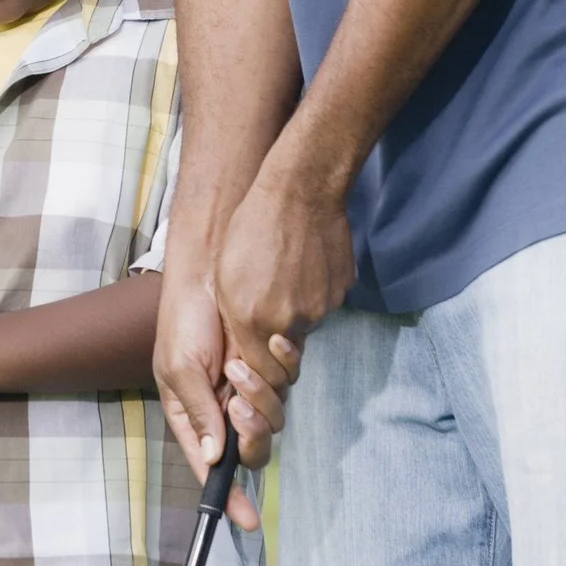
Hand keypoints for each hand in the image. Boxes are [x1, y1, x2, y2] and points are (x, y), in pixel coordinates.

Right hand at [153, 261, 265, 530]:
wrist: (210, 272)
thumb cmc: (183, 320)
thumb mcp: (179, 368)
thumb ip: (197, 414)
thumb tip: (213, 459)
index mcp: (195, 415)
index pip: (213, 466)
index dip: (229, 495)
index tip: (246, 521)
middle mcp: (226, 408)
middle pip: (253, 447)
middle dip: (251, 432)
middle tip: (238, 407)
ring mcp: (253, 387)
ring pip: (275, 416)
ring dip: (260, 393)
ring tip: (239, 362)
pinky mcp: (277, 363)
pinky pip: (290, 379)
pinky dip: (283, 363)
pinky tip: (271, 342)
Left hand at [212, 165, 350, 391]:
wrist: (298, 194)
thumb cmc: (250, 228)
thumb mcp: (224, 276)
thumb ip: (237, 318)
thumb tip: (251, 345)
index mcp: (252, 319)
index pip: (261, 371)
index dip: (257, 371)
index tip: (253, 364)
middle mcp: (289, 321)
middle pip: (285, 350)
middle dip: (277, 343)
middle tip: (269, 309)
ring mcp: (319, 308)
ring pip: (305, 326)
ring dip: (294, 312)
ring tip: (283, 275)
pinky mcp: (341, 294)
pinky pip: (323, 305)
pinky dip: (313, 295)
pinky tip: (304, 266)